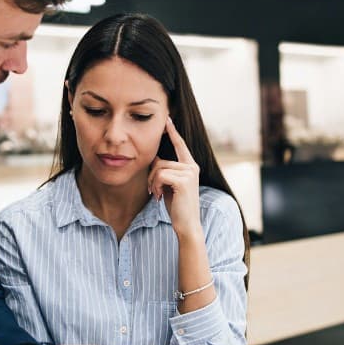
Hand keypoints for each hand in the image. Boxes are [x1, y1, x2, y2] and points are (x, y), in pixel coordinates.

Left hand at [148, 118, 201, 239]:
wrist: (187, 225)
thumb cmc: (177, 206)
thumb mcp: (170, 185)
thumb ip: (166, 170)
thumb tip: (155, 158)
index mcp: (190, 166)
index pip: (180, 145)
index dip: (172, 132)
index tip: (167, 119)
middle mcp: (192, 167)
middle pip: (160, 161)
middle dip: (151, 176)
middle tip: (152, 190)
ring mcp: (189, 173)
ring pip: (158, 168)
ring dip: (152, 183)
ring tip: (156, 195)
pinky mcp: (184, 181)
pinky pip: (160, 176)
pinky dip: (155, 186)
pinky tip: (158, 197)